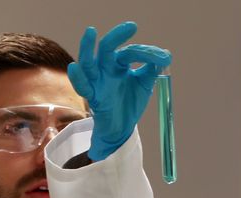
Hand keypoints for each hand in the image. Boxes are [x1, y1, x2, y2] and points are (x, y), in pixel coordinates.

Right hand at [69, 21, 170, 160]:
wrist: (123, 128)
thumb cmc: (130, 102)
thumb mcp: (144, 83)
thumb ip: (152, 68)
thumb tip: (165, 56)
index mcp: (118, 63)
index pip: (130, 51)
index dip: (147, 53)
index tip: (165, 58)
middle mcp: (106, 69)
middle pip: (107, 48)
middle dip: (117, 36)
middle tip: (131, 26)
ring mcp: (97, 82)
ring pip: (88, 62)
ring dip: (87, 47)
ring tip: (90, 32)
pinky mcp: (93, 97)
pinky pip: (82, 87)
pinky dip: (78, 78)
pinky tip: (75, 68)